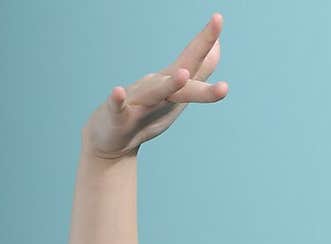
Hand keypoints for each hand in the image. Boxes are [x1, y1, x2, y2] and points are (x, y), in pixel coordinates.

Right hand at [82, 12, 227, 160]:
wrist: (111, 140)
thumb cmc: (146, 114)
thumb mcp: (177, 95)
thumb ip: (198, 71)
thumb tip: (217, 47)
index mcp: (171, 85)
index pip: (192, 60)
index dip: (206, 40)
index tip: (218, 17)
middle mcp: (156, 88)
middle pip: (183, 74)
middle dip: (198, 55)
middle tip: (216, 26)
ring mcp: (138, 102)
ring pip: (155, 93)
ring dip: (168, 84)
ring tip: (182, 74)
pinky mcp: (119, 120)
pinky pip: (117, 109)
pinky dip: (117, 101)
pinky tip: (117, 91)